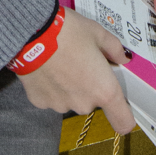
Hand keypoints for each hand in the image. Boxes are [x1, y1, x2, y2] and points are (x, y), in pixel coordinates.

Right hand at [16, 8, 135, 134]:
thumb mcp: (97, 32)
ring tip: (59, 62)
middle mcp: (84, 104)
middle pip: (93, 102)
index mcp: (104, 90)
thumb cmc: (69, 32)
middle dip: (90, 86)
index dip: (124, 115)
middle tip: (80, 62)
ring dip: (69, 86)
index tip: (119, 103)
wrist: (31, 33)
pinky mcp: (40, 102)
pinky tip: (45, 67)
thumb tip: (122, 57)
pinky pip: (51, 97)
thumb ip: (114, 48)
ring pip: (71, 99)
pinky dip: (50, 86)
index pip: (123, 122)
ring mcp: (60, 106)